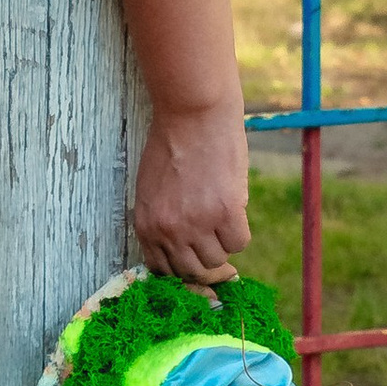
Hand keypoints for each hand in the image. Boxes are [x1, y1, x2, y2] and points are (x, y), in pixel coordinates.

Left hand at [133, 100, 250, 285]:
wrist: (192, 113)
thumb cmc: (171, 144)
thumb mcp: (152, 190)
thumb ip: (163, 223)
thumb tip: (183, 252)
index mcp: (146, 225)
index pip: (164, 272)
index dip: (183, 271)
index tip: (197, 265)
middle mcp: (169, 231)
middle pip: (192, 272)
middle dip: (206, 264)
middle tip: (218, 247)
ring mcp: (197, 224)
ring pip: (218, 260)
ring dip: (223, 245)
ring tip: (222, 217)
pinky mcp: (226, 212)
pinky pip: (239, 243)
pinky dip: (240, 232)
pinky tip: (235, 210)